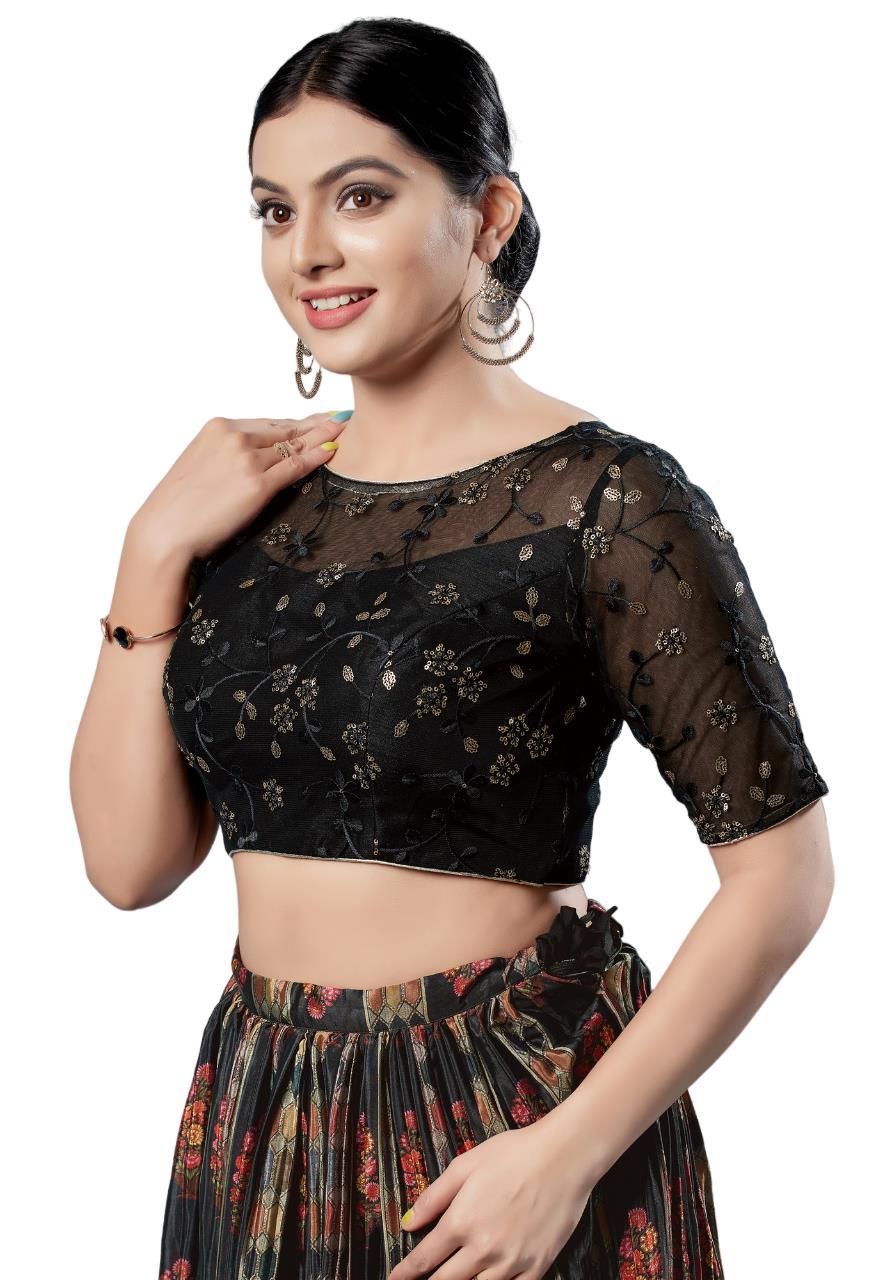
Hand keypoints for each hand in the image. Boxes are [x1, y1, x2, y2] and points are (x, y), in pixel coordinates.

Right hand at [130, 411, 350, 563]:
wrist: (165, 530)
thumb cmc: (180, 505)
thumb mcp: (203, 465)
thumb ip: (229, 455)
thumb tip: (257, 457)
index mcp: (218, 427)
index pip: (268, 423)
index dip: (296, 423)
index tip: (317, 419)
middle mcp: (234, 438)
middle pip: (285, 430)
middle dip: (315, 426)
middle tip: (340, 420)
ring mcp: (247, 460)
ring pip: (294, 446)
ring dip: (322, 438)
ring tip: (344, 431)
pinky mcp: (256, 485)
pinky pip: (295, 466)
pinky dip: (317, 457)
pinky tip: (333, 452)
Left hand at [387, 1123, 593, 1279]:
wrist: (564, 1156)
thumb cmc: (513, 1154)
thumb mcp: (465, 1166)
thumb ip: (433, 1197)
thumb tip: (408, 1223)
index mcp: (461, 1222)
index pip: (423, 1260)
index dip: (404, 1274)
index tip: (394, 1279)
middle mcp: (483, 1249)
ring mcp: (511, 1262)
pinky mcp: (537, 1267)